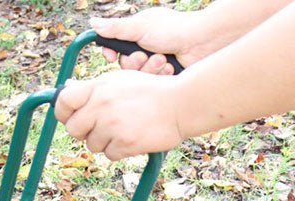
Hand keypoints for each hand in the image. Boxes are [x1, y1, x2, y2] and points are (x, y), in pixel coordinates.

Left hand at [54, 72, 184, 160]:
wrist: (180, 104)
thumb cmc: (149, 91)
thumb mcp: (120, 80)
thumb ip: (93, 88)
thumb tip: (67, 90)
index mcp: (98, 87)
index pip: (64, 101)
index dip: (62, 112)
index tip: (69, 116)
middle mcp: (102, 106)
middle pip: (73, 130)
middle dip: (84, 132)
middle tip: (99, 127)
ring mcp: (112, 126)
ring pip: (92, 145)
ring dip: (105, 141)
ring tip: (124, 128)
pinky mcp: (124, 143)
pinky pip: (110, 155)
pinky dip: (119, 150)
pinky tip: (132, 137)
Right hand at [91, 9, 209, 73]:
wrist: (201, 42)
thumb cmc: (173, 29)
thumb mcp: (140, 27)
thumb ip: (116, 28)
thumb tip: (92, 23)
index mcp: (137, 36)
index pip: (114, 49)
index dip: (111, 54)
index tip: (111, 56)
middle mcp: (144, 50)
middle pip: (125, 67)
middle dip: (135, 63)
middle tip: (145, 55)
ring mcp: (153, 65)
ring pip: (138, 77)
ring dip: (149, 69)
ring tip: (163, 59)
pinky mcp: (162, 78)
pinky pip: (152, 84)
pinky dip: (160, 75)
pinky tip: (170, 67)